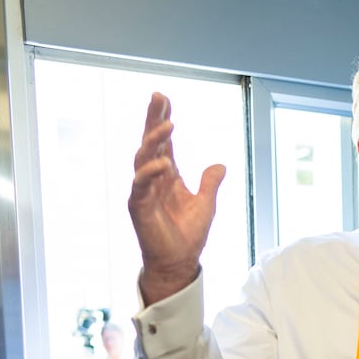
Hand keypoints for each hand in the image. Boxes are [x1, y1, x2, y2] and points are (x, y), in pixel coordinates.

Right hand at [128, 93, 227, 304]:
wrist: (178, 262)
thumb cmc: (188, 235)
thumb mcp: (206, 204)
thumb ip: (210, 183)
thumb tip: (220, 165)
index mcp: (167, 176)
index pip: (163, 142)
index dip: (163, 120)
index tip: (164, 99)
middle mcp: (152, 179)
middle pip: (149, 142)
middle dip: (153, 118)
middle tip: (158, 96)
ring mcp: (143, 191)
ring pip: (143, 158)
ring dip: (154, 140)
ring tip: (169, 125)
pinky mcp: (138, 206)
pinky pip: (141, 184)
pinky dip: (150, 172)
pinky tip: (162, 162)